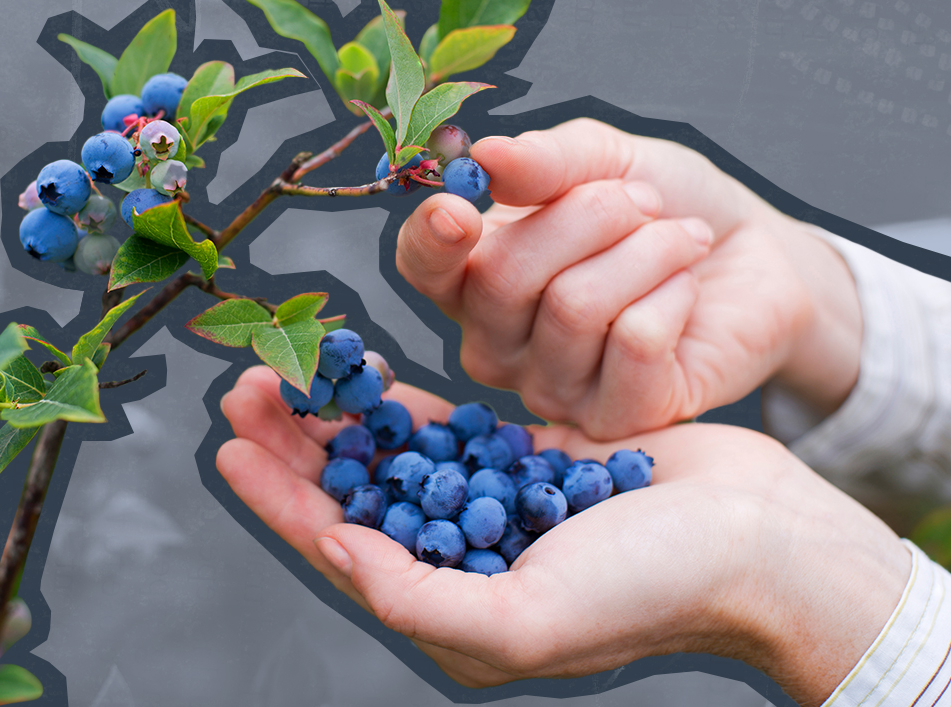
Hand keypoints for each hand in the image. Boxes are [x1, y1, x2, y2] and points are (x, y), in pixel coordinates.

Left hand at [215, 367, 908, 706]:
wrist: (756, 539)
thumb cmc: (652, 590)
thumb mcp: (526, 617)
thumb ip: (418, 597)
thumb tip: (335, 550)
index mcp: (451, 608)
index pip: (338, 547)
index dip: (276, 498)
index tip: (227, 445)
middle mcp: (460, 558)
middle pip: (352, 493)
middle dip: (294, 442)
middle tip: (245, 384)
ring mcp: (491, 504)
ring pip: (389, 454)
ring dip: (337, 414)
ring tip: (289, 367)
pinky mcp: (525, 458)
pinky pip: (445, 426)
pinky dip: (401, 401)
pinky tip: (363, 374)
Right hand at [397, 118, 862, 438]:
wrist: (754, 256)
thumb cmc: (664, 206)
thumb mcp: (605, 160)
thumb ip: (545, 161)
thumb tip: (485, 157)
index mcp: (474, 275)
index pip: (422, 268)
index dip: (430, 241)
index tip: (458, 209)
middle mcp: (497, 343)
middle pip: (503, 277)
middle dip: (588, 215)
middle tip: (643, 203)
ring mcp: (551, 390)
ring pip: (574, 307)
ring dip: (646, 250)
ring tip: (679, 239)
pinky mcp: (616, 419)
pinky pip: (633, 342)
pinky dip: (672, 294)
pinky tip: (686, 292)